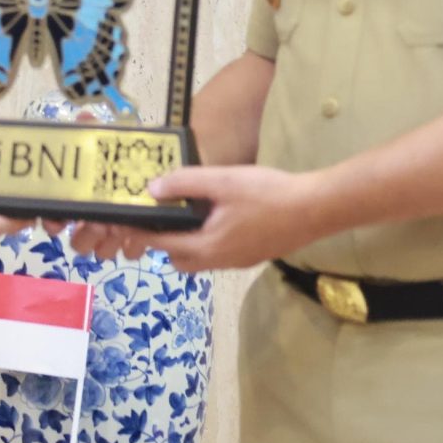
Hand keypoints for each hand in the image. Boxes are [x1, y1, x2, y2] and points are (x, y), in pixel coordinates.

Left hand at [89, 164, 329, 273]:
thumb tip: (152, 189)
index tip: (126, 222)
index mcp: (207, 246)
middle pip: (179, 260)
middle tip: (160, 216)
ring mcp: (238, 262)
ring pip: (200, 260)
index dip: (142, 233)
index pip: (162, 244)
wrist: (316, 209)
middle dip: (164, 243)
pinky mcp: (252, 256)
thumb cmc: (268, 194)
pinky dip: (209, 242)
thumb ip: (185, 182)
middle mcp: (219, 261)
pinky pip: (219, 255)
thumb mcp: (223, 180)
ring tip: (188, 215)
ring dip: (188, 243)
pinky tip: (219, 218)